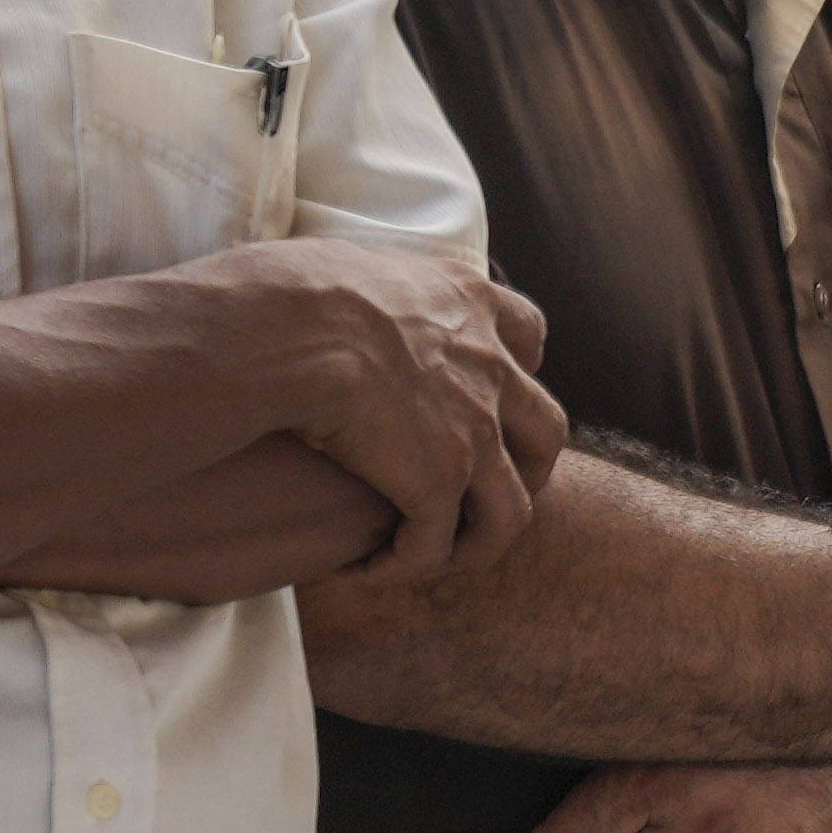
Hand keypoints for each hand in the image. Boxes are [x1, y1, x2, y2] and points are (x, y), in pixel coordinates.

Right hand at [206, 235, 568, 573]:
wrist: (291, 326)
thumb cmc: (286, 287)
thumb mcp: (349, 261)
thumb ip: (371, 283)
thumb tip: (338, 289)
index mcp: (467, 302)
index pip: (526, 334)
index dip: (517, 371)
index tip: (492, 392)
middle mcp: (489, 367)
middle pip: (545, 429)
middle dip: (526, 469)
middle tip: (480, 493)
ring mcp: (475, 429)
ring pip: (510, 510)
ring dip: (478, 540)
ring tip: (431, 554)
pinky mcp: (440, 481)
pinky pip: (434, 545)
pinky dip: (404, 565)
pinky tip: (363, 571)